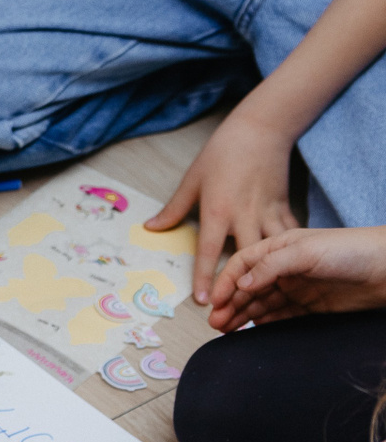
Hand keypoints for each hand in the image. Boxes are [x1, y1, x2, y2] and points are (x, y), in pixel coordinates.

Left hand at [146, 108, 297, 302]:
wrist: (260, 130)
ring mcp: (267, 213)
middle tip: (236, 310)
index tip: (203, 302)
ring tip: (267, 300)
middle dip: (242, 285)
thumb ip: (173, 209)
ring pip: (272, 252)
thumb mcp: (192, 180)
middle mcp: (244, 217)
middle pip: (245, 258)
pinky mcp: (284, 208)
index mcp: (218, 212)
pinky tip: (290, 273)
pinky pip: (289, 237)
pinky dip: (289, 254)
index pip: (208, 252)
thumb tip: (151, 228)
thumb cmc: (222, 154)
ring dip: (270, 275)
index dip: (205, 278)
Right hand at [207, 225, 385, 328]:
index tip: (215, 303)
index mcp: (280, 248)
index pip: (242, 265)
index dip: (226, 283)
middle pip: (248, 288)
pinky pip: (281, 316)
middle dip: (230, 304)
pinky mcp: (311, 306)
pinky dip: (265, 323)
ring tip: (226, 330)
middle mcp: (285, 268)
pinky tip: (253, 329)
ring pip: (261, 304)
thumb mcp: (306, 251)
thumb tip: (241, 284)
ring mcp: (298, 287)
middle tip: (216, 324)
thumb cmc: (352, 250)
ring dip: (242, 315)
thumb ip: (271, 266)